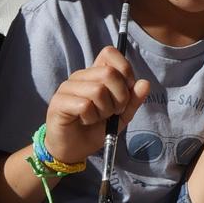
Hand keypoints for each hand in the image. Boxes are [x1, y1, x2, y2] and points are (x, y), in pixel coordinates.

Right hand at [44, 46, 148, 164]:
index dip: (124, 70)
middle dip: (119, 97)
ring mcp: (68, 87)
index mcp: (95, 74)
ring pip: (97, 90)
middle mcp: (81, 76)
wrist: (75, 149)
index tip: (127, 90)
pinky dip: (91, 118)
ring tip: (97, 118)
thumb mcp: (121, 116)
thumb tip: (145, 83)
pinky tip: (85, 121)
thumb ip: (133, 100)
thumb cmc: (95, 129)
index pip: (110, 53)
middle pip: (109, 73)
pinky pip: (84, 105)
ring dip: (104, 110)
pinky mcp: (58, 102)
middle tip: (113, 112)